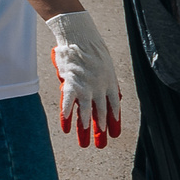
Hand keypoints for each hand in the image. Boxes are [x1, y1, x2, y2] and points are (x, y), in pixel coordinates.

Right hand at [44, 11, 121, 147]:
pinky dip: (66, 113)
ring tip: (83, 137)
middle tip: (100, 143)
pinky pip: (68, 101)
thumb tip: (113, 93)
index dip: (114, 119)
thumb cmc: (92, 49)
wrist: (80, 36)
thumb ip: (108, 80)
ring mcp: (86, 85)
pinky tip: (65, 124)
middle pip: (101, 111)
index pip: (114, 104)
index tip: (114, 132)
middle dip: (101, 128)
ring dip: (85, 125)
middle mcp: (100, 86)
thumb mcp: (107, 64)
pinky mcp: (71, 82)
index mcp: (110, 81)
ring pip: (86, 109)